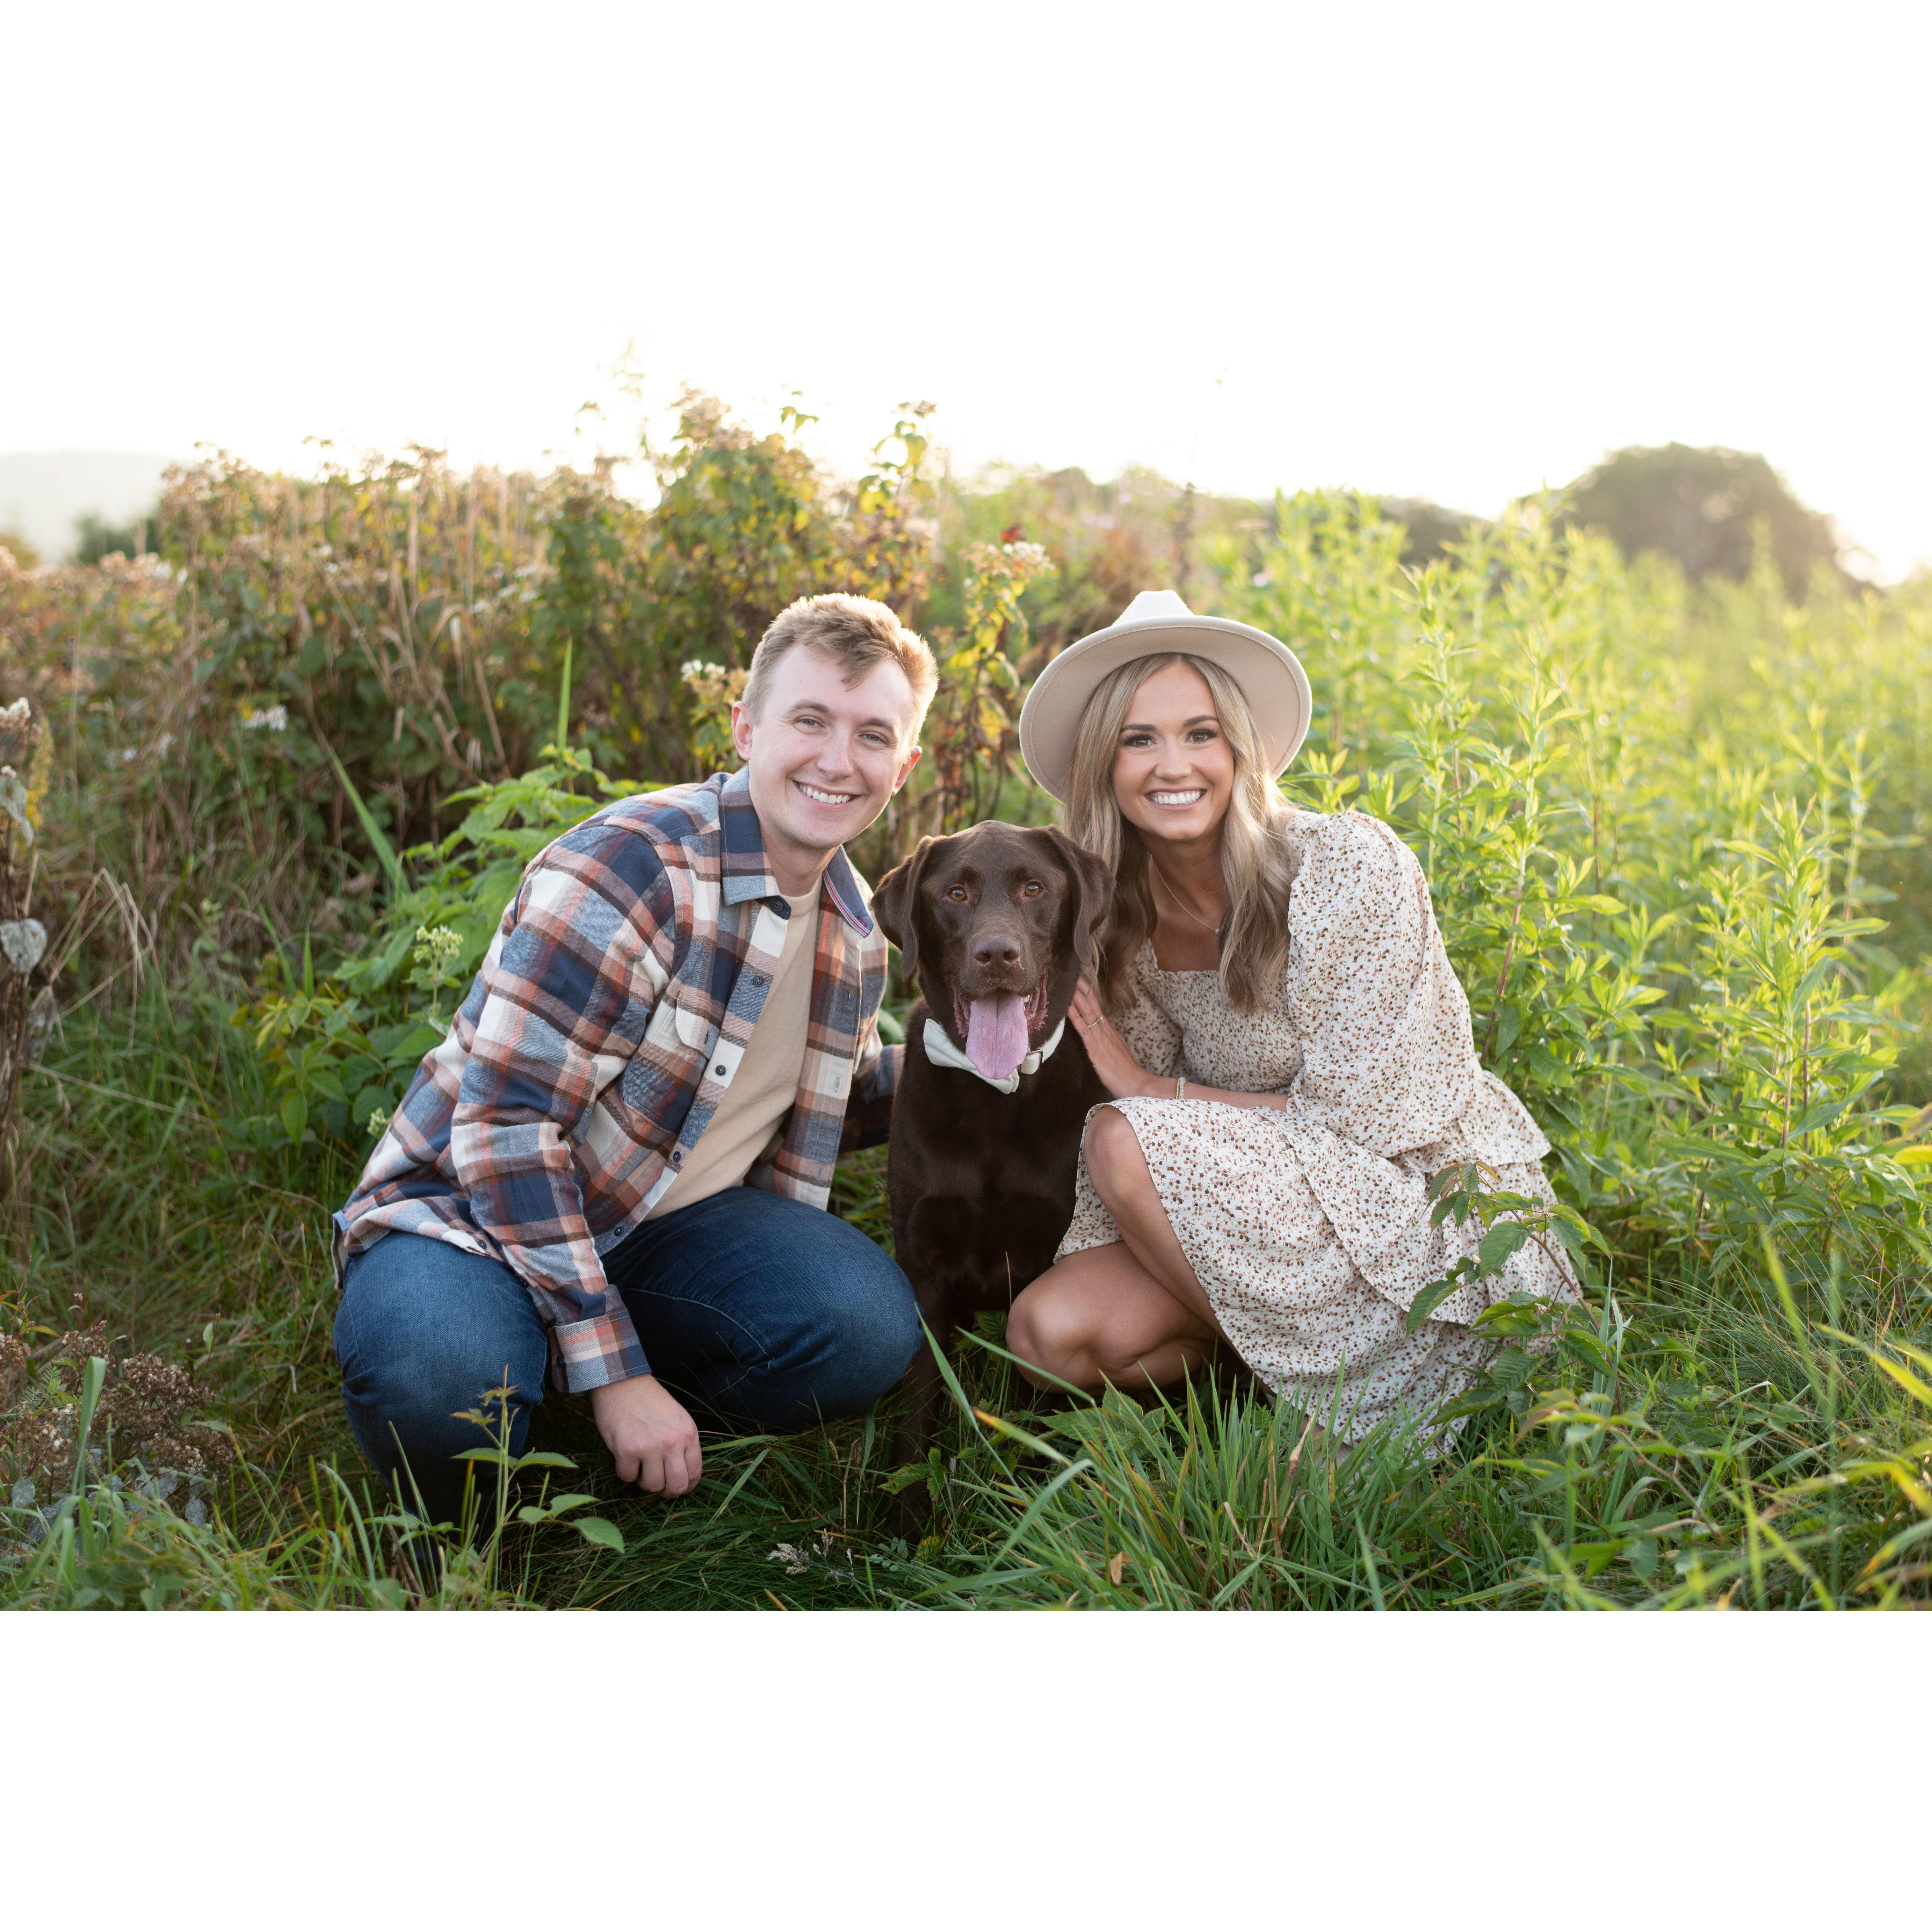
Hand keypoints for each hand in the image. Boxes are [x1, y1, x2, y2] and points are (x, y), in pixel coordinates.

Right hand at [589, 1374, 702, 1496]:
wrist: (623, 1383)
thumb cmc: (650, 1401)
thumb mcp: (677, 1418)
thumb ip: (682, 1444)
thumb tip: (682, 1476)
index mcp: (688, 1433)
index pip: (695, 1473)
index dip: (686, 1485)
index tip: (677, 1485)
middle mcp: (672, 1442)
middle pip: (676, 1486)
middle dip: (667, 1491)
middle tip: (659, 1485)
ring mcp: (649, 1447)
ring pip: (652, 1486)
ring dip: (644, 1481)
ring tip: (641, 1466)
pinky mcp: (627, 1450)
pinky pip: (627, 1477)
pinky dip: (625, 1472)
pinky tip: (625, 1457)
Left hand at [1069, 977, 1162, 1100]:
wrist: (1136, 1084)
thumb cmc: (1126, 1073)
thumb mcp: (1117, 1052)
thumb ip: (1109, 1043)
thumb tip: (1101, 1037)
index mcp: (1109, 1032)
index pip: (1097, 1008)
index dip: (1089, 995)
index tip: (1082, 981)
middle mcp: (1105, 1031)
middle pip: (1093, 1005)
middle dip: (1083, 989)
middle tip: (1074, 973)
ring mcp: (1101, 1038)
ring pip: (1088, 1013)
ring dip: (1078, 997)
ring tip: (1070, 982)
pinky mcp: (1096, 1048)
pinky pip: (1083, 1029)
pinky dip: (1075, 1016)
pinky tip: (1067, 1006)